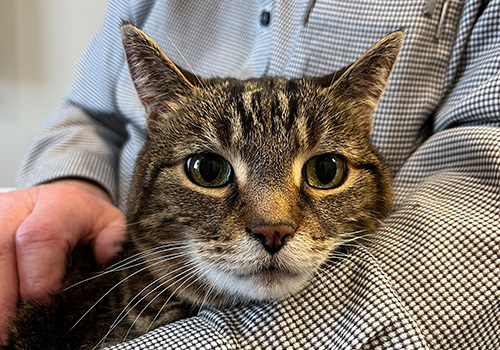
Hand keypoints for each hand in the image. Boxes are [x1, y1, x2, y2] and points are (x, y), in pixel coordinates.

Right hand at [0, 180, 126, 344]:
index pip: (38, 238)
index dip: (37, 277)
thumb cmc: (84, 217)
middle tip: (9, 333)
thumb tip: (105, 255)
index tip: (43, 308)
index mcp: (56, 205)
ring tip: (2, 331)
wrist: (60, 199)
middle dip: (3, 298)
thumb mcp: (109, 222)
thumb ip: (112, 239)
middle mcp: (17, 207)